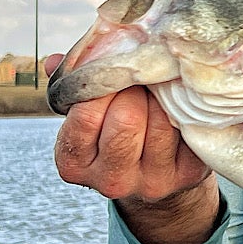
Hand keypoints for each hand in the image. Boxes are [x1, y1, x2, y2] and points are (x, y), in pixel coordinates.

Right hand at [48, 53, 218, 243]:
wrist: (158, 175)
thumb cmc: (115, 131)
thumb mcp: (90, 115)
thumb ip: (74, 87)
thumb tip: (53, 61)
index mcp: (73, 163)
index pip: (85, 115)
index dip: (104, 84)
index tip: (114, 69)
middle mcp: (110, 180)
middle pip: (127, 120)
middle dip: (135, 89)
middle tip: (141, 76)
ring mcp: (151, 182)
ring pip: (162, 124)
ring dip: (163, 96)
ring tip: (160, 87)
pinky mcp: (187, 176)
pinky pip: (189, 129)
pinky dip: (186, 109)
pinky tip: (181, 103)